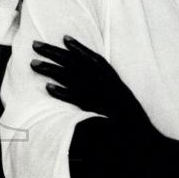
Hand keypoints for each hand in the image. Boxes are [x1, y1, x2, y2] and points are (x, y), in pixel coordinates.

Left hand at [31, 36, 159, 141]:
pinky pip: (75, 99)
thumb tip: (90, 79)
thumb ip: (108, 85)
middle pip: (75, 62)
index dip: (78, 47)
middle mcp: (105, 82)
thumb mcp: (122, 97)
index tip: (64, 37)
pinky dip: (62, 92)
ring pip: (70, 77)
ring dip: (50, 69)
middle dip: (54, 52)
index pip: (93, 57)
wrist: (145, 140)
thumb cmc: (133, 120)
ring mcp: (100, 95)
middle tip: (35, 44)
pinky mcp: (95, 110)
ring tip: (33, 63)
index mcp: (113, 78)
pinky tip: (48, 88)